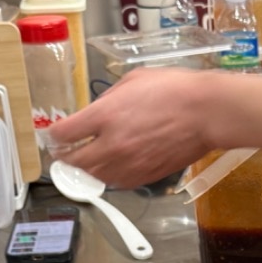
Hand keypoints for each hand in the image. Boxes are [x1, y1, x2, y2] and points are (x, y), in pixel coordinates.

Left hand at [50, 67, 217, 187]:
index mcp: (105, 116)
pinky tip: (112, 167)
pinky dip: (109, 176)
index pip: (63, 134)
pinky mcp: (144, 176)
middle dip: (64, 157)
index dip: (54, 135)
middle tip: (63, 153)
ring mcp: (128, 164)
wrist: (207, 114)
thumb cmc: (175, 90)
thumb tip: (97, 111)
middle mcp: (112, 145)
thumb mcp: (133, 81)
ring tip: (87, 161)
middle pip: (73, 161)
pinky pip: (117, 182)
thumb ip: (108, 99)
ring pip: (94, 176)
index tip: (54, 135)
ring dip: (86, 169)